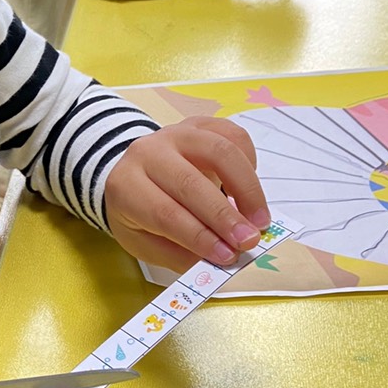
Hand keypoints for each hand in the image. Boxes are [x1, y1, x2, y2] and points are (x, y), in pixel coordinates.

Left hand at [104, 118, 269, 272]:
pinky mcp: (200, 124)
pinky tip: (250, 190)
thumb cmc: (140, 212)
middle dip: (225, 216)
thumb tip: (219, 263)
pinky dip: (249, 163)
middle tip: (250, 241)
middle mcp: (147, 153)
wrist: (132, 171)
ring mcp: (175, 133)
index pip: (165, 213)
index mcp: (126, 186)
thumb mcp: (144, 242)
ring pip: (218, 151)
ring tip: (260, 220)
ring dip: (246, 188)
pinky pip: (233, 136)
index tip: (228, 256)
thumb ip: (179, 254)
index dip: (199, 236)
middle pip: (190, 183)